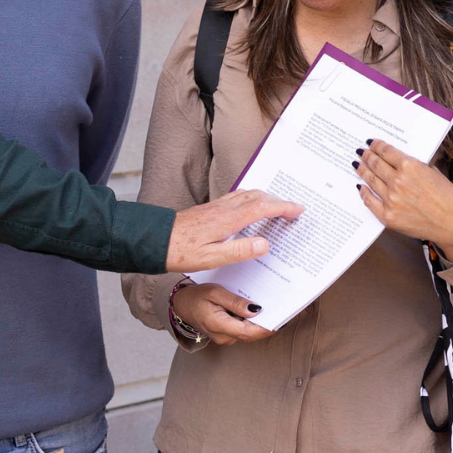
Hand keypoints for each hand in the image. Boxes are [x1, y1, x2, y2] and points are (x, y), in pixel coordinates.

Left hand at [165, 190, 304, 272]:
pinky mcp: (209, 208)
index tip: (298, 210)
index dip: (283, 207)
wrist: (153, 239)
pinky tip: (250, 207)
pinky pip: (237, 197)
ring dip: (265, 197)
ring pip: (247, 194)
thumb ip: (239, 250)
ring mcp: (216, 206)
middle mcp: (223, 208)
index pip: (262, 208)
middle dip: (278, 201)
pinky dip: (251, 198)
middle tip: (294, 210)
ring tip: (277, 207)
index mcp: (227, 220)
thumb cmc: (179, 252)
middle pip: (257, 196)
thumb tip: (265, 244)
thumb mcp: (211, 258)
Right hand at [175, 283, 273, 346]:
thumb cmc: (196, 296)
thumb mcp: (215, 292)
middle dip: (268, 325)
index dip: (266, 327)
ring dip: (261, 324)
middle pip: (251, 334)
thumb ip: (235, 302)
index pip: (248, 331)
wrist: (181, 305)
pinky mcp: (226, 336)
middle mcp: (223, 336)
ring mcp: (224, 338)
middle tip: (284, 311)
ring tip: (274, 309)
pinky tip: (259, 311)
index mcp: (218, 325)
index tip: (281, 319)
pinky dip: (252, 323)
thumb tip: (255, 310)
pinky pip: (243, 331)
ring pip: (248, 334)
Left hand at [353, 141, 452, 260]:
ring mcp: (391, 200)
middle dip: (367, 156)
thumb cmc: (448, 198)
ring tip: (357, 165)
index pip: (386, 151)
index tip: (371, 143)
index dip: (376, 145)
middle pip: (376, 164)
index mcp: (410, 166)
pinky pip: (370, 201)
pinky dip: (364, 192)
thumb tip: (399, 160)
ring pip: (371, 180)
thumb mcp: (434, 172)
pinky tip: (361, 187)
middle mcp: (398, 181)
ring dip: (362, 171)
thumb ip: (415, 165)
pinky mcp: (388, 216)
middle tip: (361, 152)